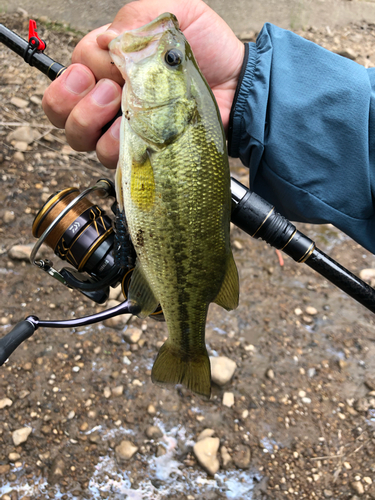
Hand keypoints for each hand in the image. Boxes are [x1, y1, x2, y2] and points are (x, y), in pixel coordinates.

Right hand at [42, 0, 244, 167]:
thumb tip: (106, 41)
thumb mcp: (174, 13)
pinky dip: (115, 145)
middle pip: (60, 110)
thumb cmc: (207, 48)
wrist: (235, 84)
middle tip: (110, 90)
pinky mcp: (138, 150)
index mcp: (109, 65)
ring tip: (124, 106)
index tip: (110, 65)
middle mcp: (107, 99)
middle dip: (72, 100)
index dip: (82, 70)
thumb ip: (136, 19)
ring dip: (92, 121)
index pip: (72, 70)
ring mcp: (120, 127)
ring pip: (78, 136)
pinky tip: (139, 132)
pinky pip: (108, 157)